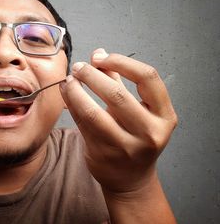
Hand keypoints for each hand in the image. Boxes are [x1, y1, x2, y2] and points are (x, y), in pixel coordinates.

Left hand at [60, 49, 177, 193]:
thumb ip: (119, 80)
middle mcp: (149, 132)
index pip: (147, 77)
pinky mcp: (102, 154)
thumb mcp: (137, 109)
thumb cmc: (135, 137)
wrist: (131, 178)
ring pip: (93, 112)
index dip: (121, 61)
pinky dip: (71, 105)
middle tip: (78, 67)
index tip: (100, 58)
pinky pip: (81, 124)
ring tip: (68, 80)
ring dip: (75, 91)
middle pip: (117, 95)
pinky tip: (66, 94)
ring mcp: (125, 146)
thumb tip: (99, 53)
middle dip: (91, 75)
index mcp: (164, 116)